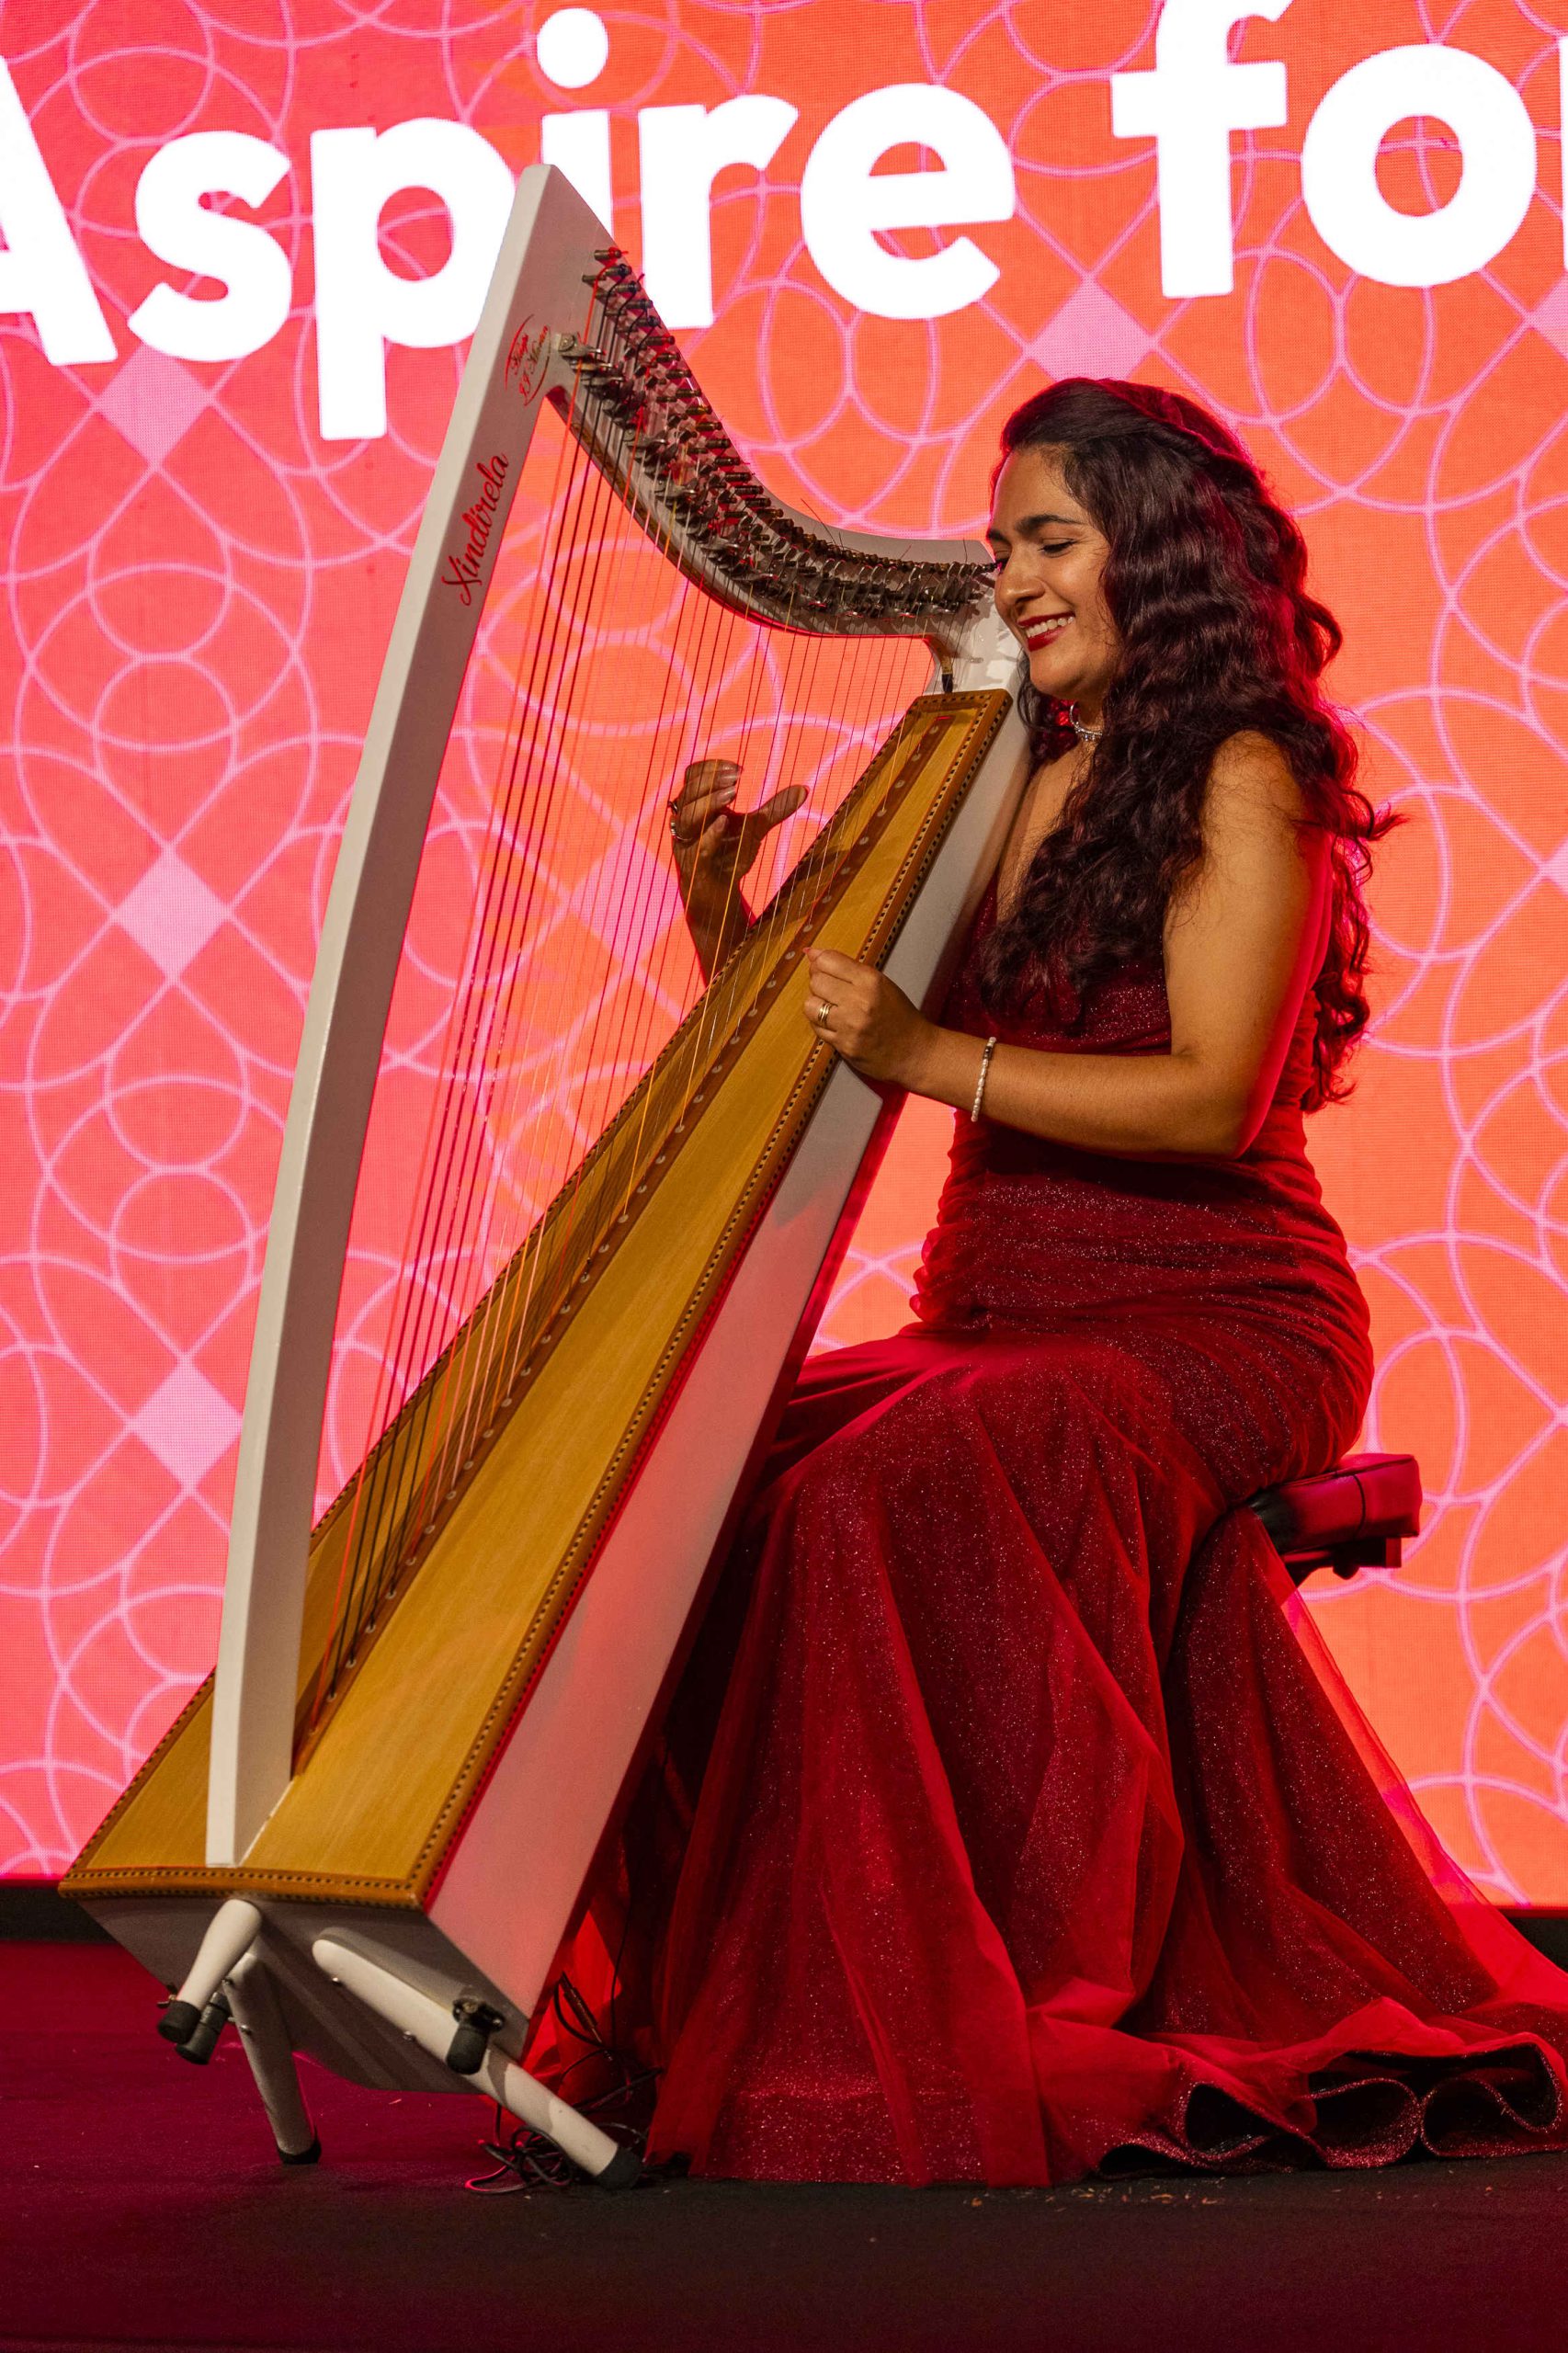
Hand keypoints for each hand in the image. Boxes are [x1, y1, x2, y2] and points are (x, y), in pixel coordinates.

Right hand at [667, 759, 805, 904]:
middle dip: (712, 781)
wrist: (719, 895)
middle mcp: (686, 821)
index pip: (693, 775)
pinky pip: (697, 846)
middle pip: (689, 791)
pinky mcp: (694, 866)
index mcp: (696, 805)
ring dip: (709, 802)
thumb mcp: (755, 828)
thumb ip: (775, 809)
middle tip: (737, 779)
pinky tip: (725, 822)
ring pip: (688, 817)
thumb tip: (804, 790)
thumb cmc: (731, 855)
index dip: (712, 767)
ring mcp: (687, 844)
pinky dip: (711, 834)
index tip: (740, 770)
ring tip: (733, 793)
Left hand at [803, 947, 932, 1087]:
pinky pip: (817, 1028)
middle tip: (829, 990)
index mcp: (871, 980)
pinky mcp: (844, 1045)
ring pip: (810, 1005)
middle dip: (818, 984)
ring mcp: (850, 1025)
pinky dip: (821, 1024)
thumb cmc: (899, 1016)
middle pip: (816, 981)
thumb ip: (848, 969)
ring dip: (816, 1005)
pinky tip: (835, 1024)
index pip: (828, 960)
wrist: (915, 1052)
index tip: (819, 966)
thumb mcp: (881, 984)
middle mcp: (859, 1001)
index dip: (819, 963)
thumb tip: (813, 954)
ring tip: (830, 1008)